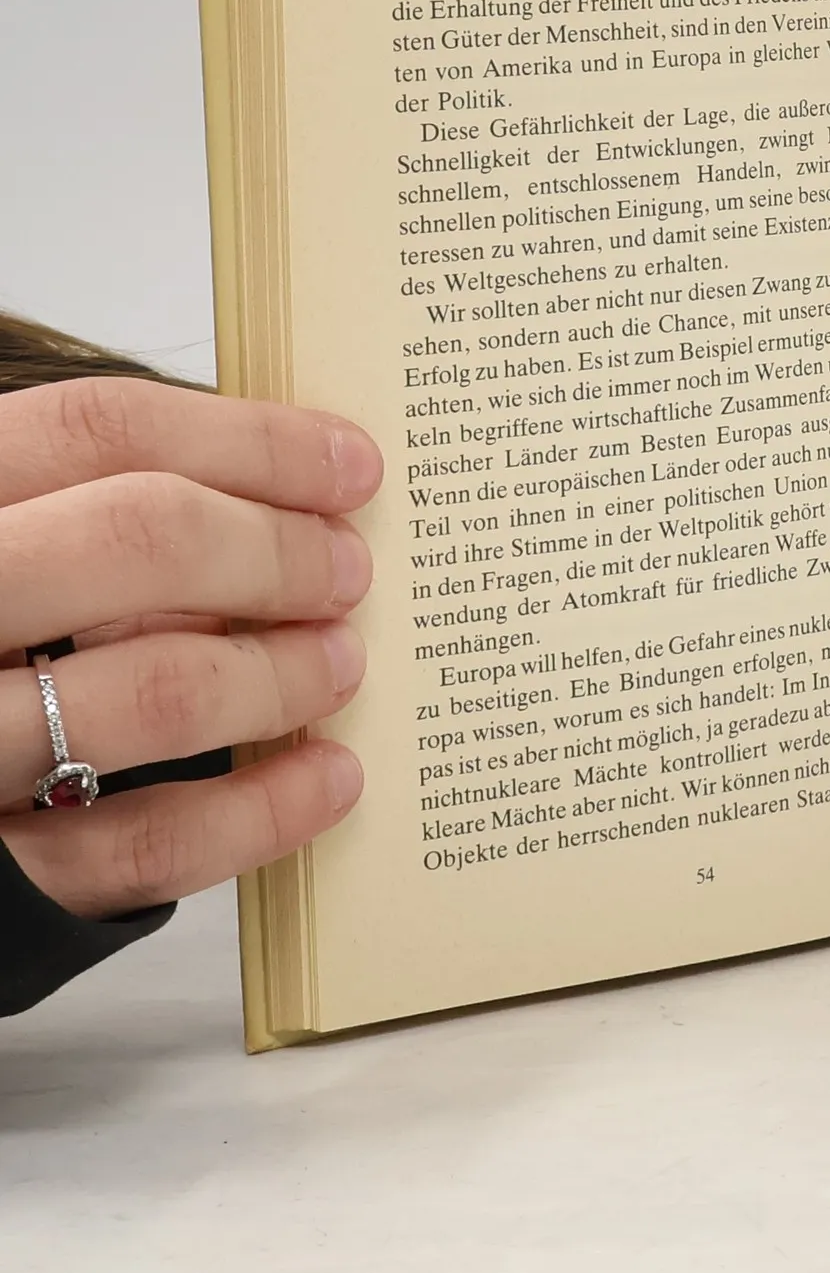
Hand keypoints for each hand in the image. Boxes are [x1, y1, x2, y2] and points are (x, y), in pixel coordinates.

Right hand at [0, 378, 380, 916]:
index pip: (99, 431)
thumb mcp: (18, 541)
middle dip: (277, 552)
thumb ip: (108, 515)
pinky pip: (141, 842)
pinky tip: (327, 777)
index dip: (249, 442)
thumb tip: (294, 510)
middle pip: (138, 539)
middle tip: (348, 571)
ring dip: (280, 674)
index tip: (353, 465)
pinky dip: (257, 810)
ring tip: (341, 664)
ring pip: (154, 689)